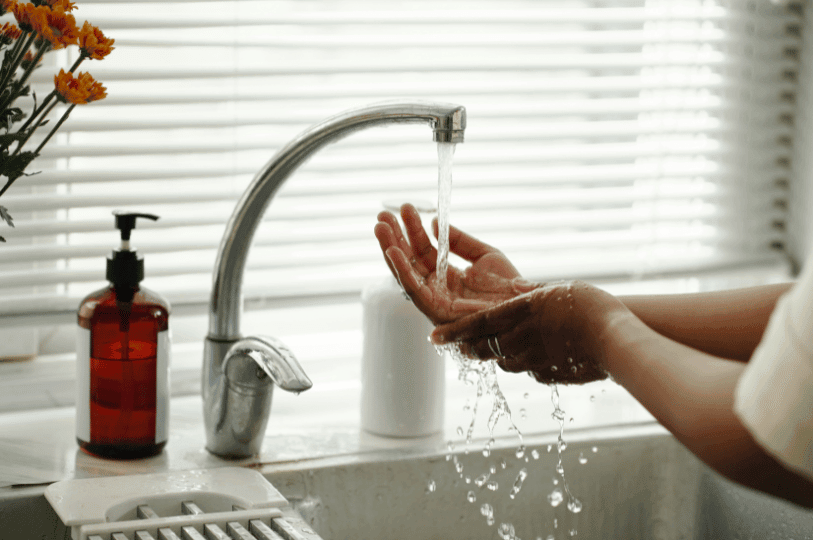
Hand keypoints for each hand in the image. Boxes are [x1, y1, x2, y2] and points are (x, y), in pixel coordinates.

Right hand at [374, 203, 537, 324]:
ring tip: (380, 227)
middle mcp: (437, 290)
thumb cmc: (509, 286)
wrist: (524, 305)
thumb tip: (434, 222)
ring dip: (390, 250)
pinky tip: (392, 251)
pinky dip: (402, 270)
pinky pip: (414, 289)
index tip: (405, 209)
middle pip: (409, 261)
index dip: (413, 230)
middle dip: (394, 238)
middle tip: (382, 215)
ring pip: (406, 274)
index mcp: (447, 277)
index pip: (424, 251)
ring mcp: (435, 301)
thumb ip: (459, 240)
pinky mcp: (436, 311)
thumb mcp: (484, 254)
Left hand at [430, 281, 630, 383]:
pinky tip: (538, 356)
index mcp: (515, 316)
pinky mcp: (548, 376)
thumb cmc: (589, 306)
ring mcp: (531, 362)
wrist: (615, 340)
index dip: (452, 332)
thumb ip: (531, 294)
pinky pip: (528, 370)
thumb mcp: (555, 290)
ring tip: (502, 347)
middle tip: (461, 345)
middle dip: (470, 346)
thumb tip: (515, 290)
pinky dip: (526, 363)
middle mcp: (517, 342)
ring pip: (503, 360)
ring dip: (498, 354)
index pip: (473, 326)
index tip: (433, 338)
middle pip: (482, 347)